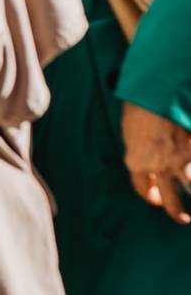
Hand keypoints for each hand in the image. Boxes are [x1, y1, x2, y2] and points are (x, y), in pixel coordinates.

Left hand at [123, 102, 190, 223]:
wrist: (157, 92)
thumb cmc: (138, 107)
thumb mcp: (129, 131)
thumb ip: (138, 150)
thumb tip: (144, 160)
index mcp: (137, 162)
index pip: (142, 188)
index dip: (150, 195)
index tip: (156, 199)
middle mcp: (159, 167)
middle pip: (170, 199)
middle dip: (177, 211)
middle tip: (183, 218)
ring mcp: (181, 161)